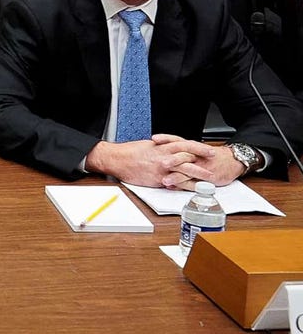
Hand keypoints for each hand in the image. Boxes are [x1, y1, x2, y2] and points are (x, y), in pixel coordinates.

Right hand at [86, 136, 213, 187]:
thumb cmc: (130, 152)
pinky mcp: (158, 179)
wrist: (117, 159)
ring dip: (199, 174)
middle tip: (216, 162)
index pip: (186, 145)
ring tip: (210, 179)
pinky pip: (176, 183)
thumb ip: (162, 148)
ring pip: (185, 170)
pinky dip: (186, 186)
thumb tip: (171, 150)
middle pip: (190, 157)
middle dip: (204, 160)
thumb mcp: (149, 146)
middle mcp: (165, 156)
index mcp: (163, 146)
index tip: (210, 150)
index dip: (200, 147)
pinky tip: (194, 188)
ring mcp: (162, 168)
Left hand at [151, 135, 243, 189]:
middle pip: (183, 156)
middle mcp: (196, 156)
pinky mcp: (206, 178)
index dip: (166, 139)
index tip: (154, 139)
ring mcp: (201, 167)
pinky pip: (194, 183)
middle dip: (172, 159)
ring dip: (176, 177)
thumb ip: (180, 150)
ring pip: (188, 171)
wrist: (232, 161)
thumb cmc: (210, 155)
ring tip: (165, 180)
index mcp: (191, 147)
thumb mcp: (195, 149)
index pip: (178, 140)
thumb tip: (161, 151)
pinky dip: (184, 186)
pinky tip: (175, 188)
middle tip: (161, 163)